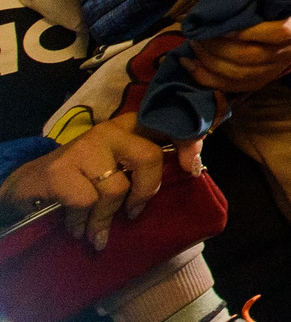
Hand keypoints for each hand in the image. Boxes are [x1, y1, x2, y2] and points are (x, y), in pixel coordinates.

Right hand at [0, 113, 196, 250]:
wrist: (29, 184)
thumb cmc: (83, 179)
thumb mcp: (117, 167)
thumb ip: (146, 166)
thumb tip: (193, 171)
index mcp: (129, 128)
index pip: (166, 126)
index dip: (187, 141)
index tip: (194, 167)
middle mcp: (109, 131)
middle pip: (148, 157)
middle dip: (146, 192)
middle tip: (134, 213)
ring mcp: (84, 148)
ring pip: (116, 189)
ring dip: (105, 219)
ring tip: (96, 231)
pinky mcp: (61, 170)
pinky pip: (87, 202)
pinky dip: (83, 222)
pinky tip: (76, 227)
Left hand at [184, 2, 290, 91]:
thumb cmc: (284, 7)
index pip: (279, 32)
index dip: (249, 32)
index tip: (224, 25)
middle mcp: (289, 52)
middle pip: (251, 56)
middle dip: (219, 46)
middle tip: (199, 33)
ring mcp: (273, 70)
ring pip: (238, 73)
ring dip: (209, 60)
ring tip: (193, 44)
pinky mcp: (258, 83)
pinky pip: (229, 86)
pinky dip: (204, 76)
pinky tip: (188, 63)